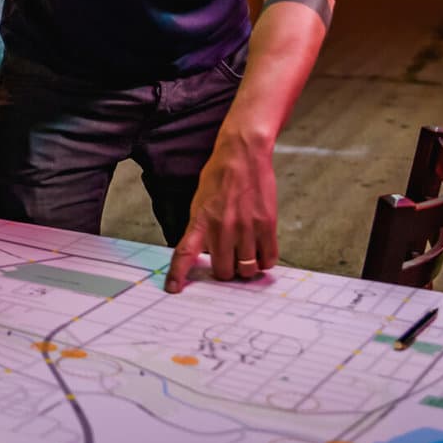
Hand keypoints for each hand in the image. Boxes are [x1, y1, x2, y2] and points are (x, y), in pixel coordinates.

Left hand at [166, 129, 278, 292]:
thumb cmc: (220, 175)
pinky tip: (262, 253)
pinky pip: (269, 258)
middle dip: (225, 271)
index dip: (178, 275)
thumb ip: (200, 227)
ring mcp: (246, 228)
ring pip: (247, 269)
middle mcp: (222, 228)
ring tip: (246, 256)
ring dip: (246, 268)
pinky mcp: (266, 225)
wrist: (243, 154)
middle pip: (223, 271)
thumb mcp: (200, 201)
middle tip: (228, 262)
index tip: (173, 289)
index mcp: (200, 221)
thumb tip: (201, 252)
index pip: (184, 254)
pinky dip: (265, 262)